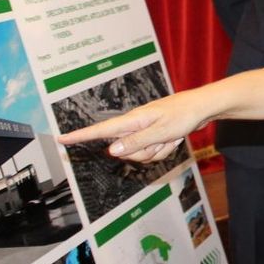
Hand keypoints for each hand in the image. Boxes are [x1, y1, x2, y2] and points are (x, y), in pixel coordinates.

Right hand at [56, 87, 216, 162]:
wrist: (202, 107)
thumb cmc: (183, 115)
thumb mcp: (161, 131)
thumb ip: (136, 142)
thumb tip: (112, 151)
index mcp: (133, 120)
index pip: (100, 130)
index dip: (80, 136)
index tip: (61, 139)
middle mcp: (135, 126)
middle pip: (125, 152)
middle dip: (144, 153)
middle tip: (163, 139)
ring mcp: (145, 131)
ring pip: (141, 155)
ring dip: (158, 151)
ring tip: (171, 136)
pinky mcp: (154, 135)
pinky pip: (154, 152)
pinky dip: (165, 149)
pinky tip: (174, 138)